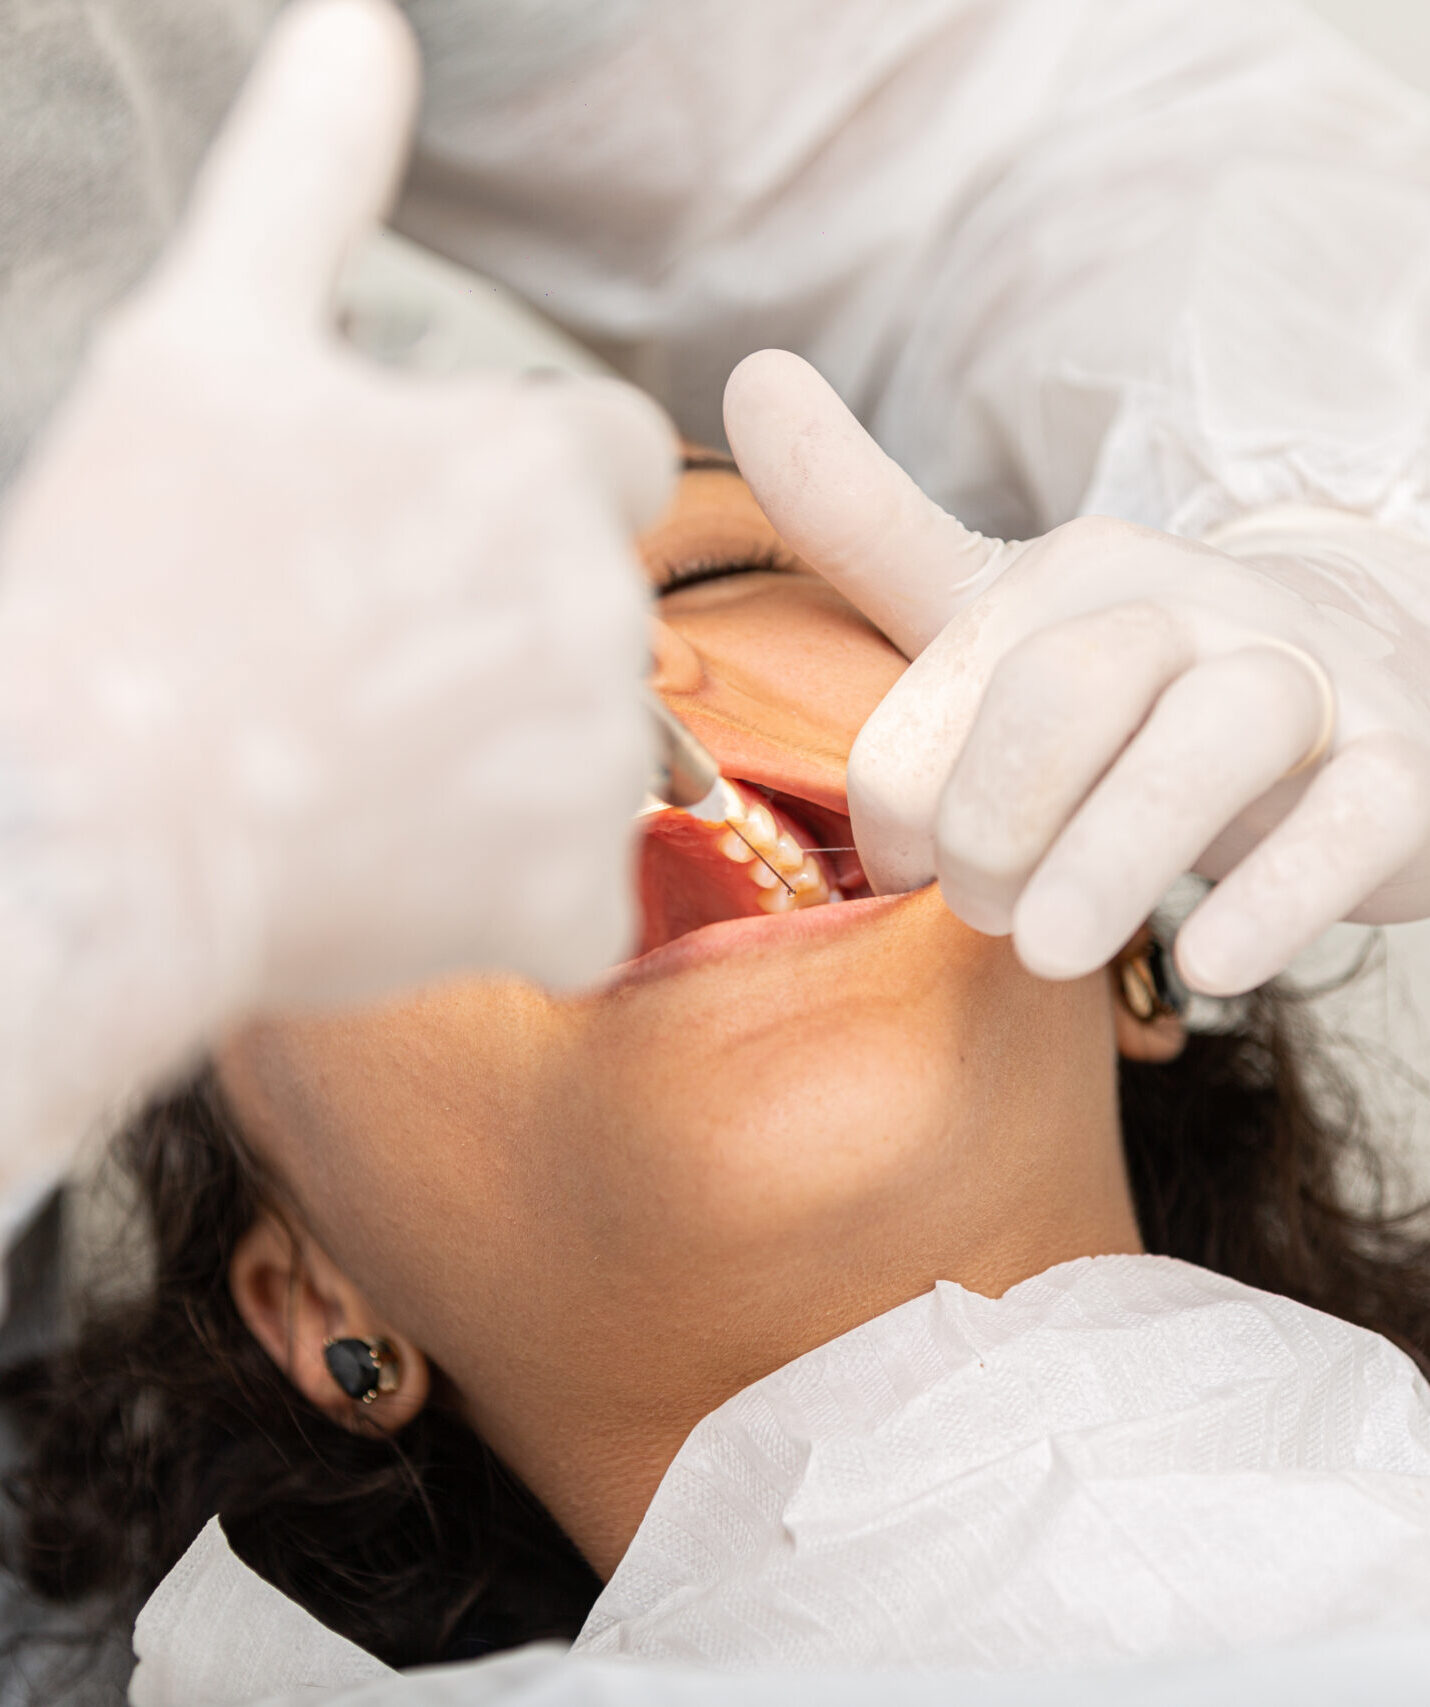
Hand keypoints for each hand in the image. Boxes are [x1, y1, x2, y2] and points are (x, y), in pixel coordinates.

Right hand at [0, 0, 677, 1012]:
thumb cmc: (130, 580)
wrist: (89, 823)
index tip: (420, 544)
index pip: (615, 455)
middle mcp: (593, 604)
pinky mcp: (567, 899)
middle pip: (592, 613)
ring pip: (589, 757)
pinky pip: (583, 898)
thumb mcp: (204, 344)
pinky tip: (407, 877)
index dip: (525, 497)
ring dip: (501, 767)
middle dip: (501, 634)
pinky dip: (516, 900)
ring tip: (358, 777)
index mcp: (532, 461)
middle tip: (353, 676)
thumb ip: (306, 184)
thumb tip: (359, 27)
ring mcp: (589, 763)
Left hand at [725, 350, 1429, 995]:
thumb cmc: (1135, 672)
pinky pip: (1351, 821)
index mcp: (1071, 577)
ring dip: (1111, 857)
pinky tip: (1209, 963)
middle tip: (983, 912)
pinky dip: (1278, 895)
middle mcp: (1187, 609)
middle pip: (1064, 689)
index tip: (906, 873)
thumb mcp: (993, 606)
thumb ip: (862, 521)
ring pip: (1211, 741)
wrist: (1354, 671)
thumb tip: (746, 379)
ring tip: (1051, 949)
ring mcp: (1300, 684)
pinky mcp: (1395, 768)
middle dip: (992, 821)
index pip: (942, 692)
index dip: (896, 806)